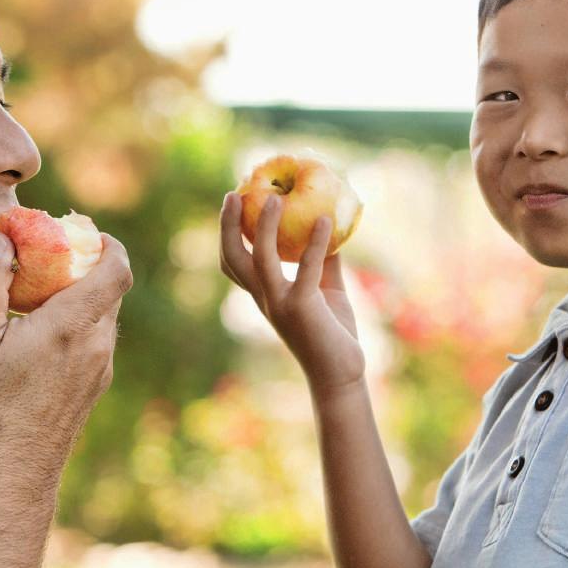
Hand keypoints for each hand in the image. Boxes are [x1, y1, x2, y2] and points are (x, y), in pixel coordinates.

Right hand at [0, 230, 132, 483]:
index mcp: (74, 324)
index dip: (108, 243)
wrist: (13, 474)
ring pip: (104, 317)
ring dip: (82, 297)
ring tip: (39, 296)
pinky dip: (78, 324)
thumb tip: (0, 239)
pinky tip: (40, 336)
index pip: (117, 268)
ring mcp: (100, 369)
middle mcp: (98, 344)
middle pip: (110, 289)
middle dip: (87, 266)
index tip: (82, 231)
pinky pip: (95, 341)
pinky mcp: (94, 388)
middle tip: (50, 257)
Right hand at [219, 191, 365, 396]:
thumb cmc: (333, 332)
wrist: (340, 374)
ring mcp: (279, 303)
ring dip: (266, 225)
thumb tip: (328, 224)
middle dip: (228, 225)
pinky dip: (314, 242)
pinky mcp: (301, 307)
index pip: (233, 262)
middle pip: (232, 257)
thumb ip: (323, 260)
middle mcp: (264, 298)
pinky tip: (324, 220)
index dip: (227, 232)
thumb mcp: (327, 289)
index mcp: (264, 295)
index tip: (233, 201)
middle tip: (235, 193)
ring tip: (276, 198)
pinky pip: (306, 268)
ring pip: (261, 258)